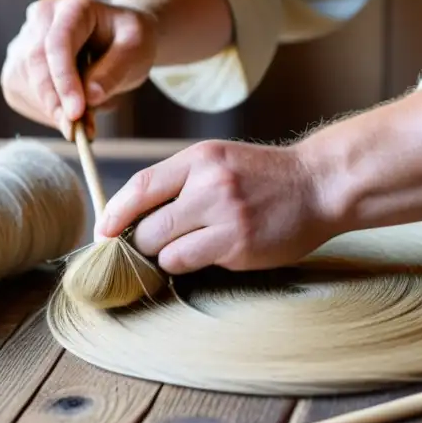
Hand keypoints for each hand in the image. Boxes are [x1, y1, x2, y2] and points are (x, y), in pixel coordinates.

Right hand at [0, 0, 156, 138]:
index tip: (76, 113)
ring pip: (22, 82)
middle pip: (34, 63)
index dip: (64, 80)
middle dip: (54, 103)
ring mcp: (24, 40)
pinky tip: (69, 112)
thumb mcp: (137, 50)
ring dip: (50, 111)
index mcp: (74, 6)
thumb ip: (115, 70)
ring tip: (86, 122)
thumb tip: (90, 96)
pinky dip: (43, 112)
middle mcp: (42, 17)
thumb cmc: (128, 40)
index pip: (58, 42)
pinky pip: (19, 95)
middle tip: (78, 132)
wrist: (118, 39)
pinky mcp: (18, 65)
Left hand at [98, 140, 342, 274]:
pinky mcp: (239, 245)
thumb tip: (132, 215)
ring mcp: (225, 216)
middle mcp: (210, 184)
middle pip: (147, 227)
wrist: (319, 185)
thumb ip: (181, 182)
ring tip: (191, 246)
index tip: (103, 231)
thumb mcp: (220, 161)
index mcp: (200, 158)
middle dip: (143, 242)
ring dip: (168, 256)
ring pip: (165, 251)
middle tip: (156, 244)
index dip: (114, 212)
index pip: (141, 186)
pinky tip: (215, 251)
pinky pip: (191, 263)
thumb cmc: (265, 177)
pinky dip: (193, 263)